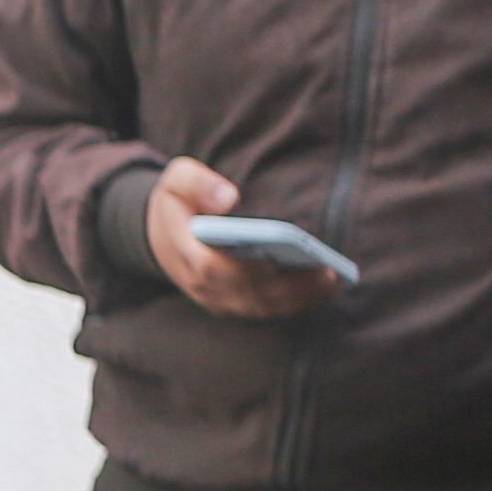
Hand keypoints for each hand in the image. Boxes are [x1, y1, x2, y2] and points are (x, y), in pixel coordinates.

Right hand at [143, 159, 335, 322]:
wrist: (160, 236)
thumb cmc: (177, 204)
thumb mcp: (174, 181)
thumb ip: (195, 183)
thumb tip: (230, 197)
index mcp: (186, 255)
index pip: (214, 269)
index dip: (246, 267)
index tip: (278, 258)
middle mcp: (201, 285)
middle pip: (246, 293)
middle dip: (287, 287)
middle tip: (327, 273)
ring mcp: (216, 299)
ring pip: (259, 307)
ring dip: (297, 300)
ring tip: (331, 281)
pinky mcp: (232, 304)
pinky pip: (264, 309)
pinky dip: (293, 303)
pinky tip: (320, 288)